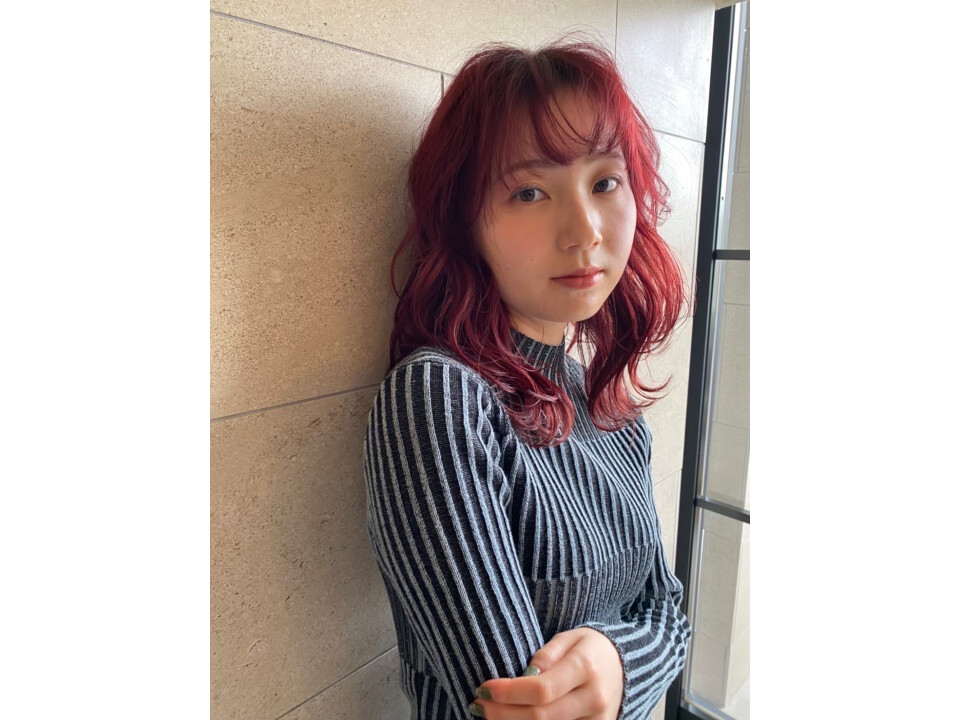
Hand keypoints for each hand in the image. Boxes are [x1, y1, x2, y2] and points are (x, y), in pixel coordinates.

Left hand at [469, 627, 622, 719]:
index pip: (542, 689)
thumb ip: (547, 655)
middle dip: (503, 713)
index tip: (485, 687)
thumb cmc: (590, 648)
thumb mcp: (569, 638)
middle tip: (478, 704)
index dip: (509, 693)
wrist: (625, 666)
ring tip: (490, 714)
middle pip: (541, 717)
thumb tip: (525, 675)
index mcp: (586, 668)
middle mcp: (594, 699)